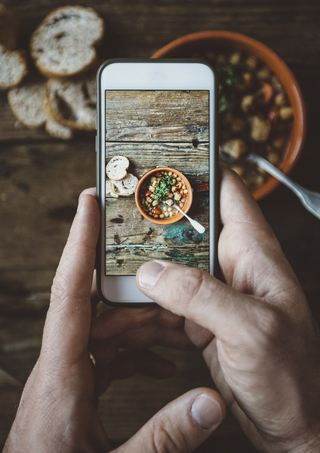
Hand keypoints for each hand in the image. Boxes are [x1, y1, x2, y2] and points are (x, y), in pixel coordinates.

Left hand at [4, 188, 224, 452]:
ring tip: (181, 323)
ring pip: (109, 329)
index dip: (80, 242)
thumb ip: (164, 437)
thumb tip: (210, 404)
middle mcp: (62, 364)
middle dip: (134, 284)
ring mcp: (69, 374)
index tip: (89, 203)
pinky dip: (138, 353)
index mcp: (61, 373)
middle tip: (166, 264)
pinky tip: (164, 363)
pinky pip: (109, 355)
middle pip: (99, 304)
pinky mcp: (78, 386)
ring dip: (145, 323)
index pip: (69, 291)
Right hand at [136, 167, 319, 452]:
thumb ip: (201, 297)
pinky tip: (128, 309)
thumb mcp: (250, 330)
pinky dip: (146, 304)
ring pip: (172, 267)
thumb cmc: (292, 377)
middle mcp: (233, 269)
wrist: (290, 425)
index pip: (230, 194)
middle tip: (123, 213)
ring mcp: (215, 295)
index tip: (168, 155)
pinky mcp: (201, 321)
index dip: (201, 170)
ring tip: (113, 264)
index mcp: (255, 256)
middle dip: (157, 223)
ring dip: (145, 268)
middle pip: (190, 230)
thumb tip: (153, 274)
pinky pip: (167, 302)